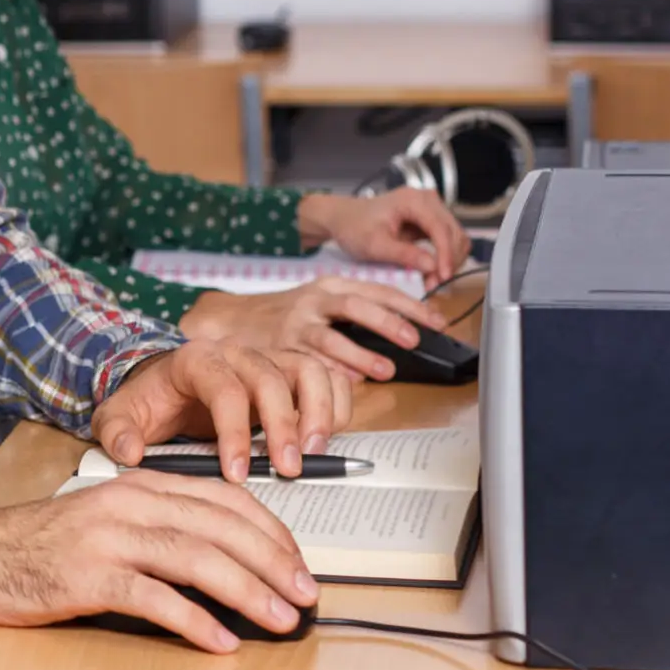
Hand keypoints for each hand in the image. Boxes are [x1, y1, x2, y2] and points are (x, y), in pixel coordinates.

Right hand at [0, 470, 316, 652]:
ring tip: (280, 618)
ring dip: (247, 590)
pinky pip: (151, 598)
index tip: (299, 562)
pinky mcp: (86, 577)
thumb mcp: (109, 518)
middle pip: (218, 527)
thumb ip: (161, 525)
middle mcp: (127, 504)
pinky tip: (219, 640)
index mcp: (138, 485)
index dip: (270, 531)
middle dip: (272, 561)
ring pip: (194, 558)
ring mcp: (106, 539)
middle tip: (306, 595)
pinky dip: (192, 620)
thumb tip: (228, 556)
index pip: (223, 499)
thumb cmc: (46, 544)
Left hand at [89, 341, 352, 480]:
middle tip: (287, 469)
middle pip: (272, 377)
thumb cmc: (147, 403)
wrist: (164, 387)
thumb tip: (128, 451)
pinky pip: (327, 378)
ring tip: (313, 453)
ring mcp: (268, 360)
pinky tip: (322, 442)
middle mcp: (236, 353)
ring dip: (319, 412)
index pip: (224, 388)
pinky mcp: (290, 374)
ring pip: (309, 369)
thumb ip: (116, 431)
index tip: (237, 473)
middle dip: (284, 426)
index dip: (235, 431)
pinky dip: (335, 407)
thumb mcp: (118, 415)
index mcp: (195, 360)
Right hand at [179, 278, 448, 381]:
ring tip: (385, 370)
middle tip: (414, 339)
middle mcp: (314, 301)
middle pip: (355, 305)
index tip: (437, 321)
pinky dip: (327, 370)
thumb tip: (402, 337)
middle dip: (388, 321)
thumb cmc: (286, 316)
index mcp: (330, 286)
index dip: (410, 306)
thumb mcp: (322, 305)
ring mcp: (295, 323)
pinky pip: (306, 359)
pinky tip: (344, 382)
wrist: (232, 319)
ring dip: (360, 354)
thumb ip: (356, 317)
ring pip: (330, 335)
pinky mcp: (279, 346)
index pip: (377, 290)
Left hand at [298, 190, 467, 282]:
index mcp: (413, 200)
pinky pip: (446, 240)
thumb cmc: (353, 227)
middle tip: (435, 285)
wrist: (342, 218)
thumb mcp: (374, 245)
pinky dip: (442, 258)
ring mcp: (430, 209)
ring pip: (455, 238)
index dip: (446, 255)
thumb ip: (404, 254)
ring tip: (431, 281)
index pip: (441, 229)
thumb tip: (433, 266)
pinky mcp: (429, 220)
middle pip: (453, 233)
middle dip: (447, 261)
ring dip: (448, 261)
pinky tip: (430, 273)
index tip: (442, 278)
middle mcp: (427, 200)